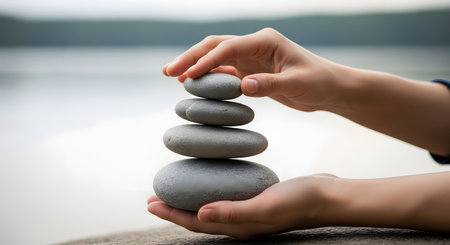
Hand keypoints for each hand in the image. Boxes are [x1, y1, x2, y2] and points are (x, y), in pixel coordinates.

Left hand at [147, 174, 337, 238]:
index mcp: (238, 226)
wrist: (327, 196)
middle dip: (174, 209)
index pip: (196, 222)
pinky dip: (212, 190)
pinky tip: (211, 179)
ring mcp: (248, 211)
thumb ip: (233, 212)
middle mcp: (240, 222)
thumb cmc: (299, 201)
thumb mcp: (265, 206)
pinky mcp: (256, 199)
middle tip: (153, 196)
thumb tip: (198, 214)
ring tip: (176, 189)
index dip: (171, 214)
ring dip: (190, 200)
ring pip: (211, 207)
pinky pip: (226, 196)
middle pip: (198, 217)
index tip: (150, 202)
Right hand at [162, 28, 346, 111]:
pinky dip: (208, 76)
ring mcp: (251, 58)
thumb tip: (243, 86)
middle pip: (215, 46)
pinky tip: (193, 84)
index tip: (190, 75)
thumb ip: (271, 85)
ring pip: (216, 58)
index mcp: (265, 41)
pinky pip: (224, 71)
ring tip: (172, 75)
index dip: (208, 61)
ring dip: (195, 65)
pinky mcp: (251, 71)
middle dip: (191, 57)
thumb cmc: (319, 82)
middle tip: (168, 71)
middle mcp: (255, 45)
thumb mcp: (298, 84)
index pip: (229, 47)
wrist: (329, 89)